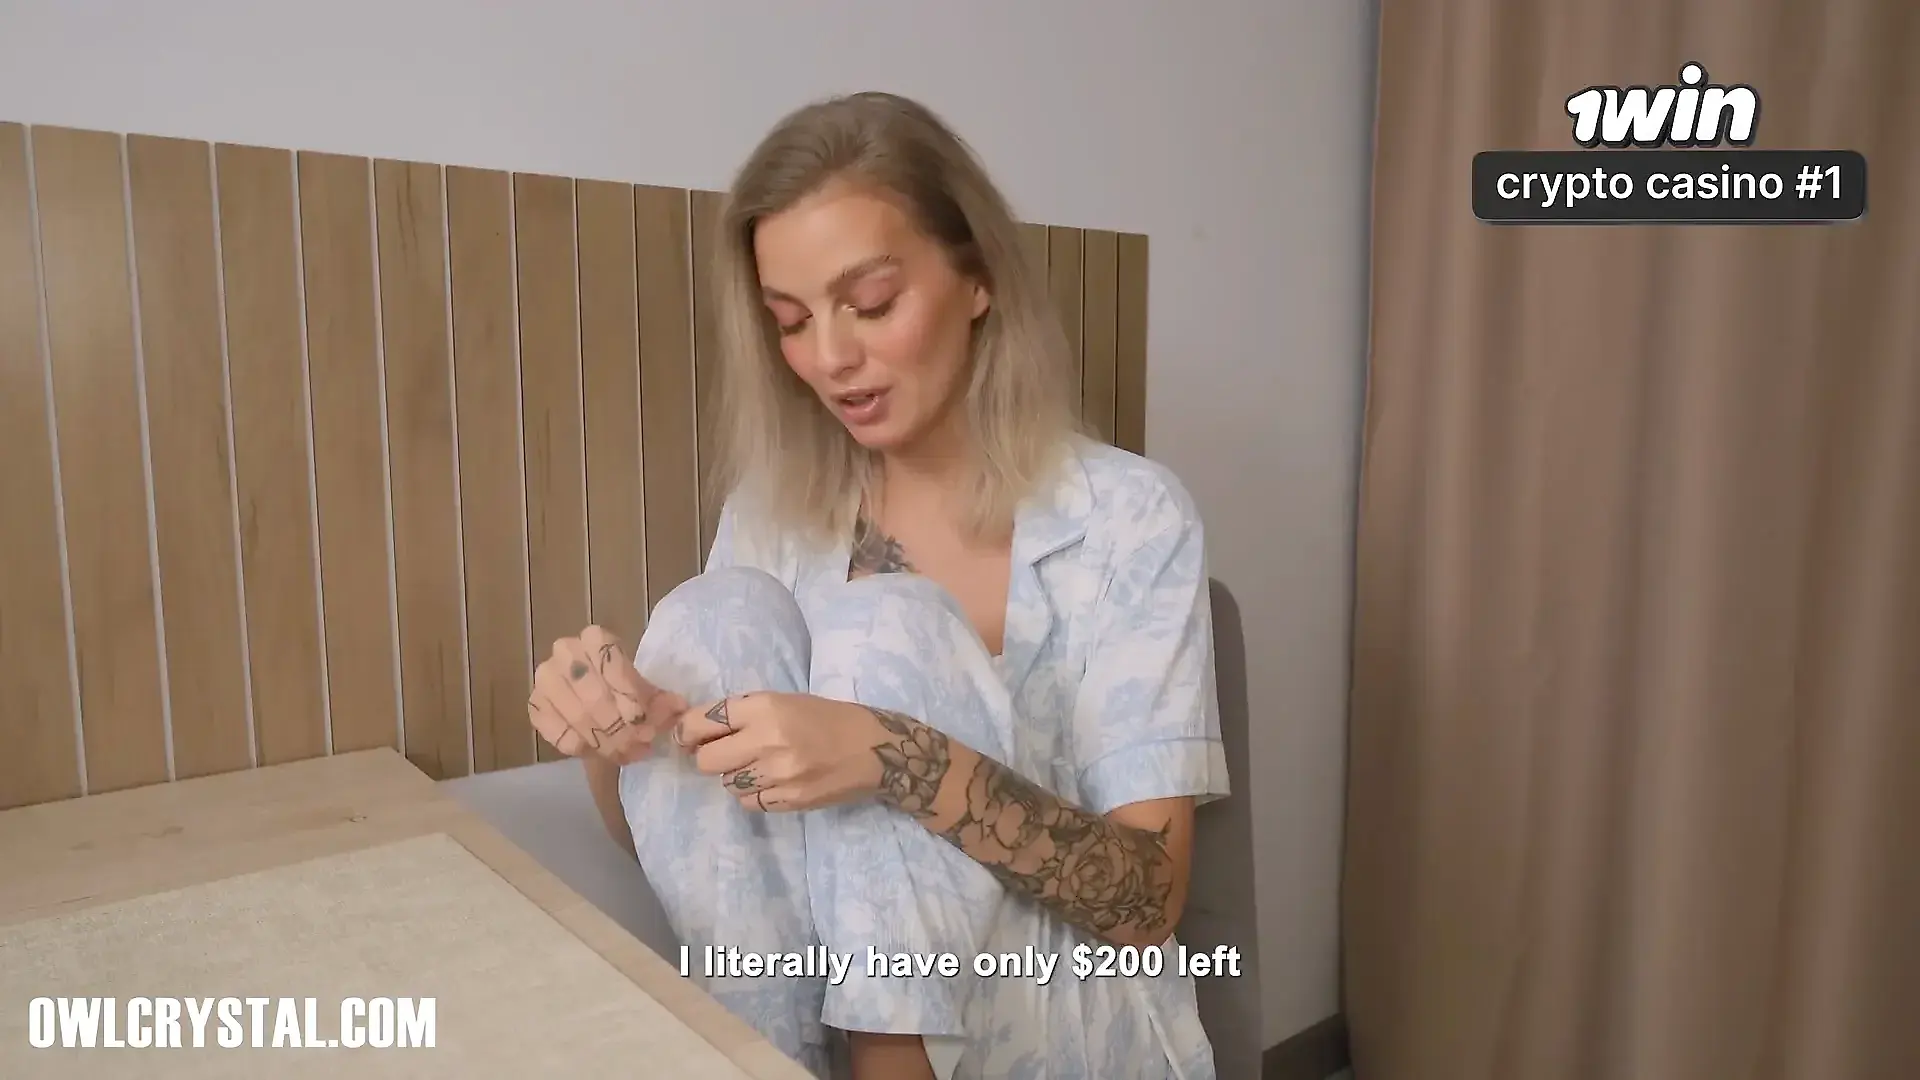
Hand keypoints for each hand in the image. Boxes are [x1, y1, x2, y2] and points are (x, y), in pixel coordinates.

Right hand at [528, 626, 685, 763]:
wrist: (593, 701)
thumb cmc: (622, 690)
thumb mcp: (645, 691)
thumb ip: (660, 700)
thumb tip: (678, 709)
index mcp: (595, 638)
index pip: (613, 667)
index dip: (631, 699)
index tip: (646, 724)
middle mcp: (565, 651)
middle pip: (594, 697)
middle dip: (622, 728)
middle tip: (641, 744)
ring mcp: (545, 679)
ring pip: (577, 717)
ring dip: (606, 742)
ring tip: (628, 753)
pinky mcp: (535, 706)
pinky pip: (559, 734)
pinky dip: (584, 747)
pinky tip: (601, 752)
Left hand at [673, 692, 899, 811]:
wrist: (875, 750)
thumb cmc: (828, 718)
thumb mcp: (786, 701)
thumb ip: (745, 713)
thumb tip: (699, 729)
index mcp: (766, 707)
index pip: (704, 721)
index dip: (686, 730)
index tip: (686, 735)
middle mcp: (768, 741)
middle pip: (705, 760)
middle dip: (708, 756)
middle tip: (721, 753)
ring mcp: (778, 775)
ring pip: (725, 784)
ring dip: (733, 776)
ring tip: (757, 766)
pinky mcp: (789, 801)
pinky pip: (749, 802)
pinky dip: (753, 793)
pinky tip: (772, 782)